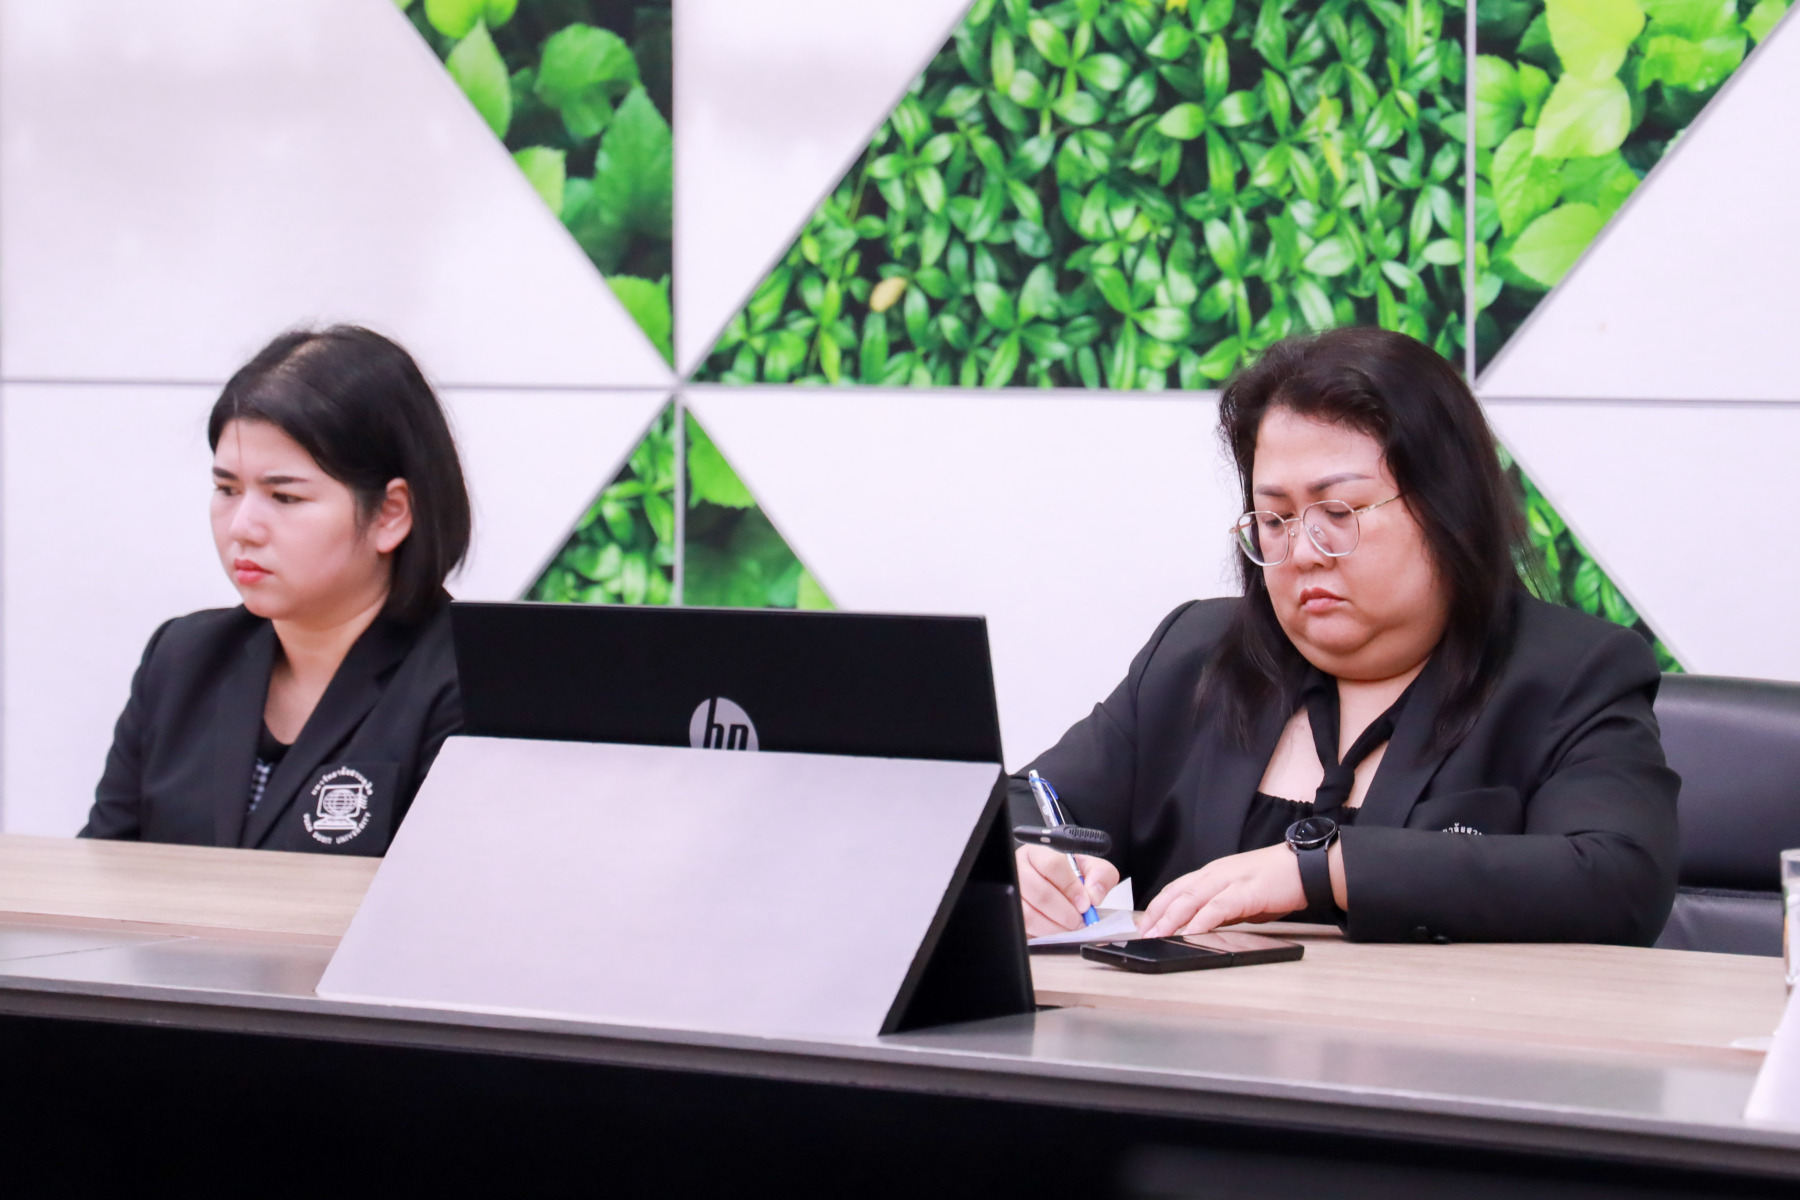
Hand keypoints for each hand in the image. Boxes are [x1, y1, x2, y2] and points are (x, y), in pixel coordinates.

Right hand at [1014, 844, 1120, 936]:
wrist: (1056, 886)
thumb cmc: (1069, 875)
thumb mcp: (1089, 868)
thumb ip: (1100, 875)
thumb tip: (1094, 895)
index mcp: (1037, 852)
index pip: (1052, 865)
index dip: (1071, 887)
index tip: (1085, 904)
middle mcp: (1018, 869)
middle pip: (1040, 893)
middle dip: (1065, 913)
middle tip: (1080, 922)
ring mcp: (1011, 892)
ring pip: (1029, 913)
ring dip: (1055, 926)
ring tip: (1070, 929)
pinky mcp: (1011, 913)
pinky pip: (1025, 928)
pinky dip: (1044, 934)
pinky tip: (1057, 932)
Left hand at [1140, 844, 1308, 937]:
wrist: (1307, 868)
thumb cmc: (1277, 883)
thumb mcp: (1241, 898)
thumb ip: (1221, 910)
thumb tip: (1202, 928)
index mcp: (1213, 873)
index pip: (1176, 888)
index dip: (1157, 906)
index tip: (1143, 924)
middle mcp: (1216, 873)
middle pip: (1178, 893)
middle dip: (1157, 914)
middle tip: (1142, 934)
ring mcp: (1231, 879)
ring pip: (1192, 898)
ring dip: (1172, 919)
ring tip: (1158, 936)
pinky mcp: (1247, 890)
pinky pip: (1218, 907)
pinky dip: (1201, 921)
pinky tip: (1191, 933)